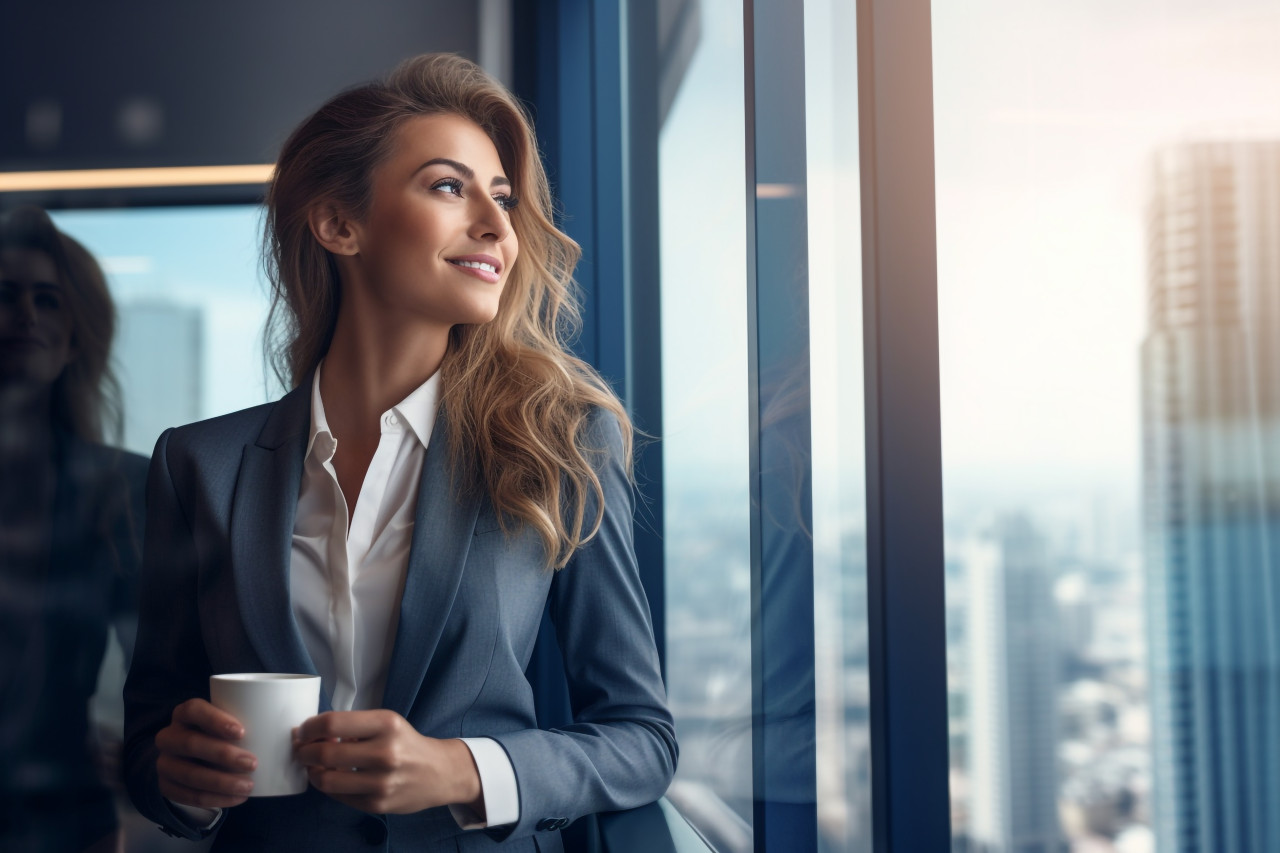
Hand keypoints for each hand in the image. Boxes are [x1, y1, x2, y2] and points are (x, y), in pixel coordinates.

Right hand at [154, 698, 256, 808]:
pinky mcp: (166, 786)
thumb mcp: (231, 721)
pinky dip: (214, 799)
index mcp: (185, 713)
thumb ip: (252, 718)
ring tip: (248, 786)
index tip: (241, 731)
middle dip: (223, 755)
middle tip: (253, 763)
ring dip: (220, 782)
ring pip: (188, 773)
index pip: (193, 710)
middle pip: (191, 743)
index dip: (215, 720)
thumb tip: (296, 725)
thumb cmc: (223, 733)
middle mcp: (169, 735)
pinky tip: (237, 799)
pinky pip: (187, 796)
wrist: (194, 758)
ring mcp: (164, 762)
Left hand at [294, 710, 481, 815]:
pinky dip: (328, 786)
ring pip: (326, 780)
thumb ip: (353, 727)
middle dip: (304, 752)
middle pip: (325, 754)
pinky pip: (338, 796)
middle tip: (301, 750)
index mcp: (387, 724)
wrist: (439, 773)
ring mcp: (382, 782)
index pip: (333, 723)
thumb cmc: (406, 744)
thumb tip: (312, 734)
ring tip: (312, 766)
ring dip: (311, 772)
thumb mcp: (387, 723)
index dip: (309, 728)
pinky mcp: (377, 804)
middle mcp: (385, 752)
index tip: (302, 731)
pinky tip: (332, 777)